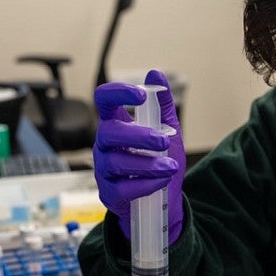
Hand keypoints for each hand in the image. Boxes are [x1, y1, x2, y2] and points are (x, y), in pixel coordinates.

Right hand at [93, 70, 184, 242]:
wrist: (159, 202)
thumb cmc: (158, 162)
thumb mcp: (166, 131)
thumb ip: (161, 105)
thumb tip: (156, 73)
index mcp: (115, 123)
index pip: (104, 99)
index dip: (118, 92)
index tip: (141, 95)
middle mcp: (104, 144)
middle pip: (109, 132)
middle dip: (139, 136)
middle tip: (164, 141)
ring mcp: (103, 169)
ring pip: (117, 162)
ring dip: (148, 164)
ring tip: (171, 166)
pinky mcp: (109, 193)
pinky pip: (123, 187)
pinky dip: (146, 184)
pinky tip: (162, 181)